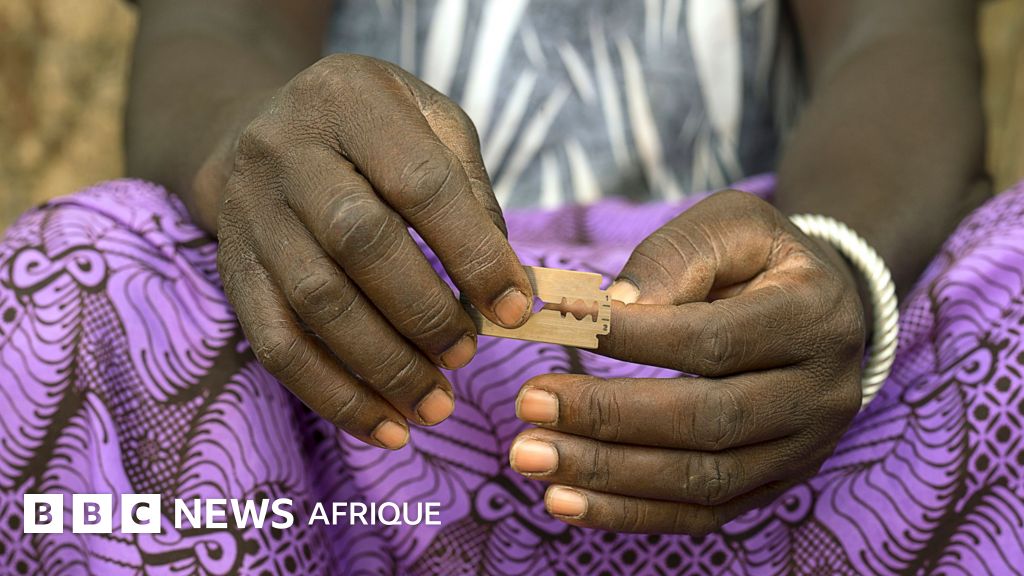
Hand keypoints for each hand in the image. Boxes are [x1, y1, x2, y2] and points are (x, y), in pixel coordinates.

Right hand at [216, 54, 533, 449]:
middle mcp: (287, 149)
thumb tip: (510, 285)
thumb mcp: (429, 124)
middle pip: (358, 241)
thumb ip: (471, 192)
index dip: (473, 251)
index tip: (516, 308)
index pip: (420, 182)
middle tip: (468, 356)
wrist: (265, 129)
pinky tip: (384, 426)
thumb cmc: (372, 132)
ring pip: (315, 301)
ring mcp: (250, 212)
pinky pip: (276, 344)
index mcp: (351, 99)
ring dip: (384, 366)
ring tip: (435, 405)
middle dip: (424, 311)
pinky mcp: (233, 269)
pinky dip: (334, 395)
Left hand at [509, 190, 864, 532]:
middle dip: (608, 416)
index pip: (712, 339)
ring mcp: (804, 449)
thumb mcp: (730, 226)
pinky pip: (703, 514)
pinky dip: (630, 512)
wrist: (826, 310)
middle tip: (528, 405)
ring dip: (607, 474)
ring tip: (531, 457)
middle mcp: (821, 392)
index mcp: (813, 316)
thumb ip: (674, 258)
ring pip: (701, 479)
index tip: (555, 322)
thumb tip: (611, 308)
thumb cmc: (760, 259)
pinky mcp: (777, 485)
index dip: (630, 337)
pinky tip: (566, 501)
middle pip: (707, 420)